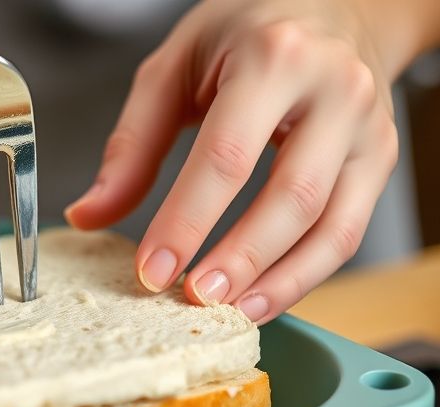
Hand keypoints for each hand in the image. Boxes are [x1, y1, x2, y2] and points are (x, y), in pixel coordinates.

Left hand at [65, 0, 408, 323]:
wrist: (339, 6)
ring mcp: (367, 127)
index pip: (225, 156)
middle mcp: (332, 90)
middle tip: (192, 299)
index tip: (151, 269)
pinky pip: (348, 231)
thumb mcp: (174, 67)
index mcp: (272, 58)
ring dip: (279, 281)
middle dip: (238, 259)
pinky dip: (306, 274)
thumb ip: (131, 144)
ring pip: (331, 225)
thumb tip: (89, 214)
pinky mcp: (380, 158)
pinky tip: (264, 296)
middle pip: (290, 197)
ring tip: (229, 313)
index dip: (186, 221)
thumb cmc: (249, 32)